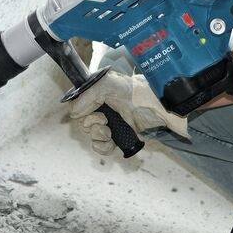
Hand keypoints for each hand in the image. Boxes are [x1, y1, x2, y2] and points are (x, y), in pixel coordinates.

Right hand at [69, 71, 187, 154]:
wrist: (158, 109)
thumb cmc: (137, 93)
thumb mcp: (109, 84)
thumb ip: (88, 95)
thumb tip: (74, 113)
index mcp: (97, 94)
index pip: (78, 107)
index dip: (82, 113)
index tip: (96, 113)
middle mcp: (102, 108)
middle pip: (83, 123)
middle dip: (93, 126)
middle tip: (105, 122)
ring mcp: (110, 123)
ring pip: (91, 136)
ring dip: (98, 137)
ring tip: (110, 134)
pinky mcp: (118, 136)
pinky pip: (101, 146)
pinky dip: (103, 147)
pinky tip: (111, 144)